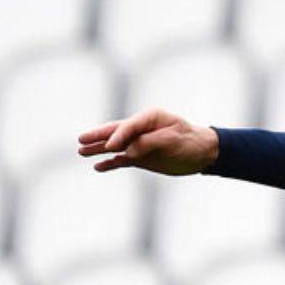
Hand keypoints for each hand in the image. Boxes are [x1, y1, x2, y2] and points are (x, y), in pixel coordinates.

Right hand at [77, 108, 218, 174]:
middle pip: (115, 132)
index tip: (110, 147)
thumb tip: (128, 152)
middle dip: (98, 136)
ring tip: (81, 151)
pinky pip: (122, 160)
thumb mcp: (174, 140)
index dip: (118, 136)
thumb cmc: (191, 142)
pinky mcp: (141, 157)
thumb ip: (150, 143)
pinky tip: (98, 166)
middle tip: (81, 140)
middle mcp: (142, 129)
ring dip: (99, 149)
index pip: (129, 126)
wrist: (203, 153)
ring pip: (115, 146)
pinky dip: (110, 163)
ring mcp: (139, 143)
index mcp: (151, 118)